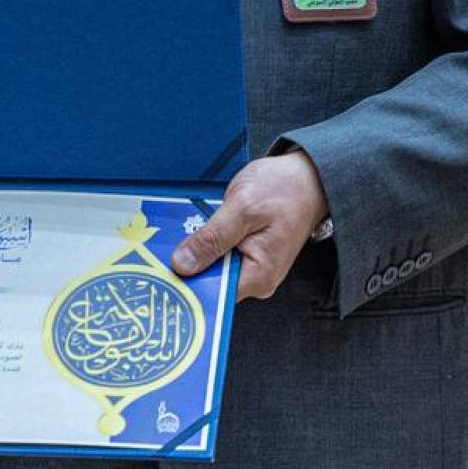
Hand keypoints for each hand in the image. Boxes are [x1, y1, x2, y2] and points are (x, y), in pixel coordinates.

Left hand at [171, 150, 327, 300]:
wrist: (308, 175)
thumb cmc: (284, 189)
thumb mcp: (243, 208)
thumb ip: (212, 238)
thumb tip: (182, 265)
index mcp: (258, 276)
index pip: (213, 293)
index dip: (186, 283)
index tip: (159, 273)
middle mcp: (257, 278)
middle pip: (210, 280)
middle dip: (187, 264)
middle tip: (159, 248)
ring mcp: (253, 266)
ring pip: (212, 265)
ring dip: (196, 249)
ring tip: (175, 233)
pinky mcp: (248, 252)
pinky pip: (220, 253)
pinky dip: (206, 240)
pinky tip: (194, 227)